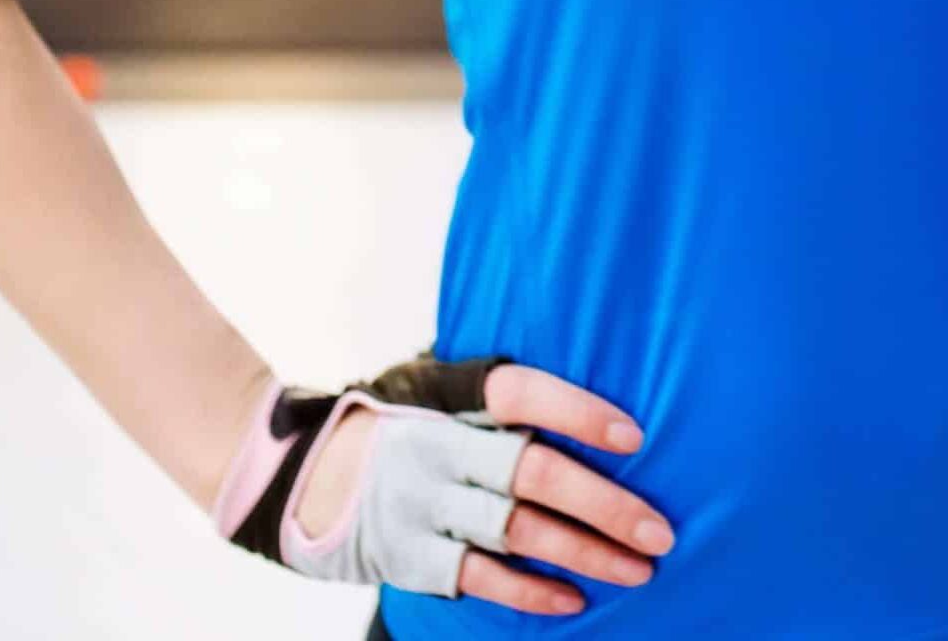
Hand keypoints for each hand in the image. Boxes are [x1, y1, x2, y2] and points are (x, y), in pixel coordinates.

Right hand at [218, 355, 672, 617]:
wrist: (286, 471)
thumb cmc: (387, 417)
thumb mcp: (428, 380)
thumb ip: (491, 383)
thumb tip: (586, 349)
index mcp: (447, 395)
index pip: (519, 394)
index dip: (578, 412)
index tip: (635, 436)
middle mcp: (436, 448)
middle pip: (533, 475)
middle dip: (606, 505)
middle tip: (661, 530)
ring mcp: (420, 506)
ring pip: (518, 532)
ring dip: (586, 553)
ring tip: (640, 567)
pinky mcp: (407, 556)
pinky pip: (479, 579)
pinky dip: (530, 591)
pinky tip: (576, 598)